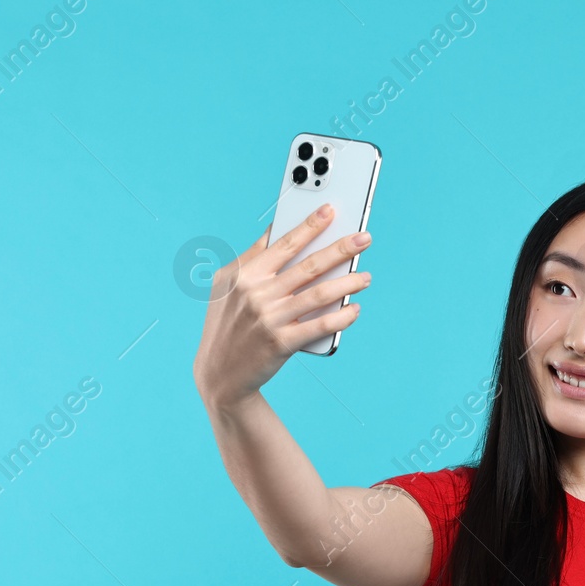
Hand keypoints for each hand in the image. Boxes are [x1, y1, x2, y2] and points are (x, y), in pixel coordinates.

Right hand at [192, 202, 372, 409]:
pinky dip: (341, 317)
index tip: (331, 210)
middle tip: (364, 239)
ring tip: (365, 277)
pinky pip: (319, 326)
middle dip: (341, 249)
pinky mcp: (281, 343)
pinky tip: (354, 309)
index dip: (310, 225)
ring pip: (319, 294)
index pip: (284, 243)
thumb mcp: (226, 286)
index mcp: (243, 274)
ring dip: (348, 283)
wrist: (219, 374)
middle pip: (308, 265)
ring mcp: (269, 319)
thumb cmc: (227, 324)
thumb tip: (278, 230)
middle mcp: (256, 293)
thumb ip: (251, 258)